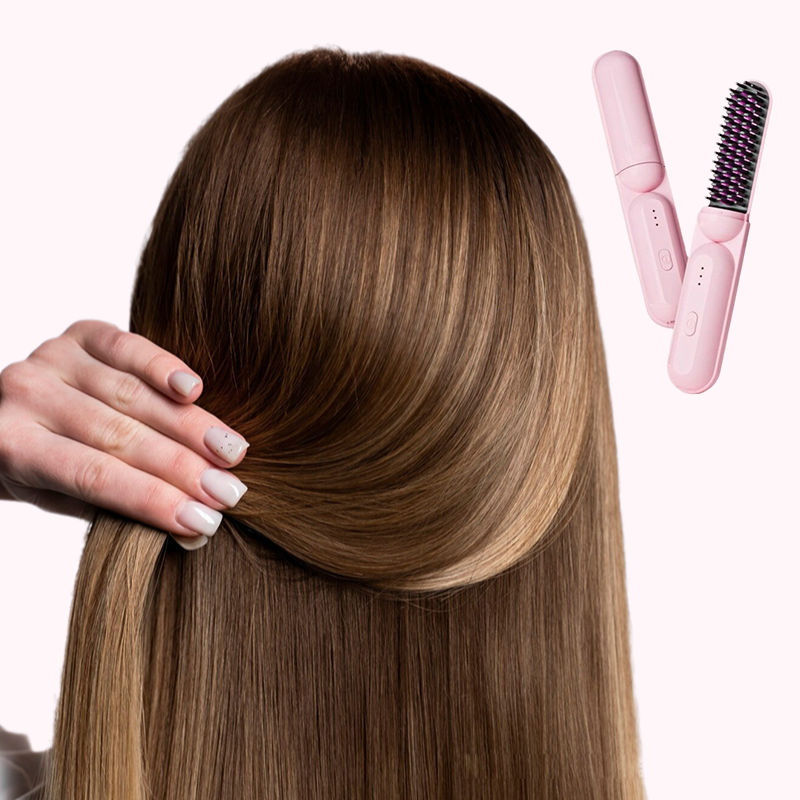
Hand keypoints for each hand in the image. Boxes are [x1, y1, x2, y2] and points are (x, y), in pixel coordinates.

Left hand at [0, 319, 248, 549]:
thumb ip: (125, 510)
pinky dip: (165, 368)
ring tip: (232, 452)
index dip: (153, 500)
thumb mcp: (68, 499)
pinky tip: (196, 391)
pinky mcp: (79, 333)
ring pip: (132, 396)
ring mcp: (51, 358)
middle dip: (183, 467)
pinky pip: (128, 347)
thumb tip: (198, 533)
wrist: (12, 412)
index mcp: (14, 448)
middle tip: (230, 491)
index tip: (205, 521)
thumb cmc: (44, 466)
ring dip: (190, 426)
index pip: (95, 477)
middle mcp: (25, 397)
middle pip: (119, 435)